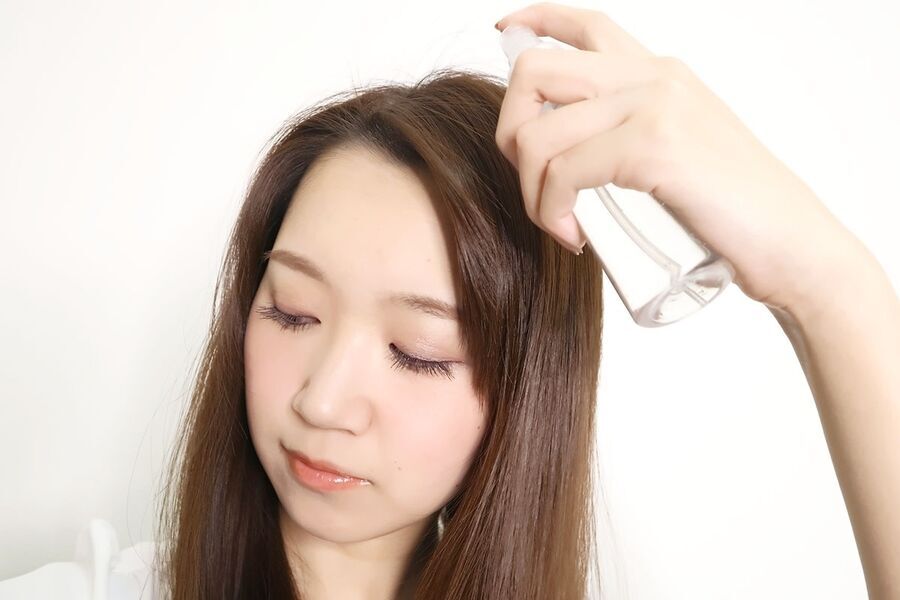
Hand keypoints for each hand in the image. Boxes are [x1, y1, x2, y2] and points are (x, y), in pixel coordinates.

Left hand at [493, 1, 871, 313]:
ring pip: (537, 133)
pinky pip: (563, 173)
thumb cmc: (734, 211)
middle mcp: (653, 76)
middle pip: (535, 72)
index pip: (585, 23)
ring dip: (530, 190)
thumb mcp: (681, 151)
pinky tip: (572, 234)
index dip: (534, 19)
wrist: (794, 246)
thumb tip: (568, 147)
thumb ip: (633, 132)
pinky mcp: (654, 147)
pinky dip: (551, 211)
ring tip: (559, 223)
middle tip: (532, 183)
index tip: (504, 30)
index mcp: (659, 72)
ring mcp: (654, 106)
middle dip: (510, 132)